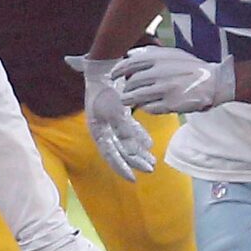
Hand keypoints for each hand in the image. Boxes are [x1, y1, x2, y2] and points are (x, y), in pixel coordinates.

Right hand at [68, 55, 157, 177]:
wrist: (104, 71)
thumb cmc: (106, 91)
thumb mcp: (115, 110)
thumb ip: (125, 130)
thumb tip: (135, 148)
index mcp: (98, 132)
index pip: (110, 155)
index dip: (121, 168)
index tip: (133, 179)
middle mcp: (103, 130)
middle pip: (120, 151)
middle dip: (135, 161)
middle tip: (150, 168)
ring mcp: (111, 123)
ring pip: (126, 142)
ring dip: (139, 151)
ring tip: (152, 160)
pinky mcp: (119, 114)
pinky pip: (130, 130)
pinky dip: (138, 137)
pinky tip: (148, 143)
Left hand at [116, 43, 236, 114]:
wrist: (214, 82)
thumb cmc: (192, 67)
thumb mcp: (173, 54)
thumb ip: (151, 53)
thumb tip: (130, 54)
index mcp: (159, 58)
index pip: (130, 64)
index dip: (118, 71)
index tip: (113, 76)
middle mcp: (160, 73)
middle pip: (132, 83)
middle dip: (125, 89)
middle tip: (124, 92)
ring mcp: (165, 89)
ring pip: (137, 97)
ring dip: (129, 100)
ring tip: (127, 101)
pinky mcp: (170, 104)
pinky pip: (149, 107)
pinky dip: (144, 107)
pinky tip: (145, 106)